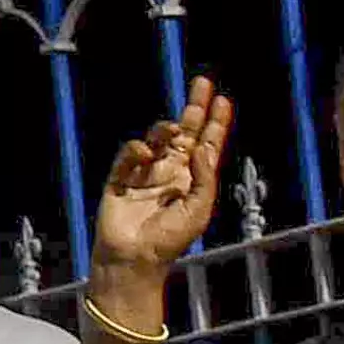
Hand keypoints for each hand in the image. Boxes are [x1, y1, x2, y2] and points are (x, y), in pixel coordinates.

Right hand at [92, 78, 233, 278]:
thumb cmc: (171, 241)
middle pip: (184, 132)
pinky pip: (129, 155)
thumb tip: (201, 146)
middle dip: (194, 108)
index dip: (215, 122)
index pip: (206, 145)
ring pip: (158, 139)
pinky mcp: (120, 179)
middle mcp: (170, 171)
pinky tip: (145, 151)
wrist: (134, 260)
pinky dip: (136, 149)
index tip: (223, 100)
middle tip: (203, 82)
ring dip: (166, 128)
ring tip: (173, 127)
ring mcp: (145, 174)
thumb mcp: (199, 210)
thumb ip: (204, 178)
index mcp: (192, 180)